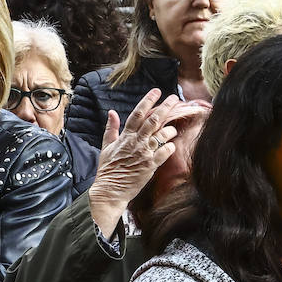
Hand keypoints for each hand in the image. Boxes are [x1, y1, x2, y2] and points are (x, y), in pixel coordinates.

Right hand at [86, 89, 208, 236]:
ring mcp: (144, 154)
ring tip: (174, 128)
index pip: (138, 114)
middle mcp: (136, 142)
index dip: (148, 101)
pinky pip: (165, 153)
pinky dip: (170, 147)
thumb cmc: (108, 169)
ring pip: (162, 136)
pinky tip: (172, 145)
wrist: (110, 190)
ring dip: (170, 129)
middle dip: (166, 107)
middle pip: (153, 120)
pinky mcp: (151, 166)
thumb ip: (111, 129)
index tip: (157, 91)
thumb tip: (112, 112)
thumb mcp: (106, 146)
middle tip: (175, 98)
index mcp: (125, 136)